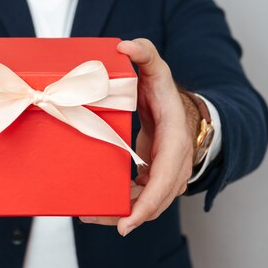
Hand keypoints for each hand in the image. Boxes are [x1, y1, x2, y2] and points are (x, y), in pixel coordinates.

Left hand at [79, 39, 195, 235]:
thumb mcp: (157, 70)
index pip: (164, 178)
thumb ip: (145, 53)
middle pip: (155, 201)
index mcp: (175, 141)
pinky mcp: (154, 178)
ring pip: (147, 204)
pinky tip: (98, 204)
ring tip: (87, 213)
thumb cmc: (165, 92)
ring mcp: (166, 174)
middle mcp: (175, 164)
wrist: (181, 109)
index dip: (147, 203)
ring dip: (120, 213)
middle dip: (128, 215)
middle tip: (91, 216)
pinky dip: (122, 204)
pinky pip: (141, 197)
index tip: (127, 222)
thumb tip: (125, 45)